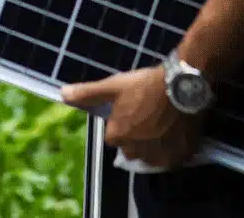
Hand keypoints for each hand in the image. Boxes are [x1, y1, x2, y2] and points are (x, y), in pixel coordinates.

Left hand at [62, 68, 202, 167]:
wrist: (181, 86)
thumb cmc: (143, 85)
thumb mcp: (112, 86)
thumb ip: (87, 93)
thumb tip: (62, 94)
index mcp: (118, 136)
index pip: (112, 136)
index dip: (120, 122)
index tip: (129, 108)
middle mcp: (137, 152)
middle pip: (131, 148)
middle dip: (135, 136)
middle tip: (145, 115)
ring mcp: (160, 156)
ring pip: (151, 156)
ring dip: (152, 145)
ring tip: (160, 123)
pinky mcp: (180, 156)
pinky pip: (172, 158)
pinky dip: (171, 149)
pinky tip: (173, 131)